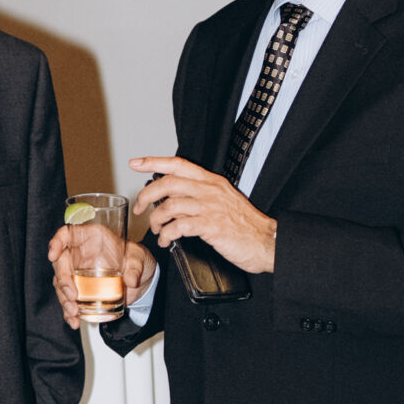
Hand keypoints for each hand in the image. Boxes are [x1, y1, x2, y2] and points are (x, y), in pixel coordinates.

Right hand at [47, 225, 156, 330]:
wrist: (140, 279)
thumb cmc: (136, 260)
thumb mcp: (139, 259)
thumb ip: (136, 267)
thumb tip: (131, 280)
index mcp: (90, 239)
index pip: (66, 235)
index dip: (57, 243)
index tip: (53, 255)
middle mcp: (79, 255)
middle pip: (60, 264)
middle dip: (62, 281)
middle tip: (72, 295)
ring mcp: (77, 273)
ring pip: (61, 285)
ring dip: (64, 300)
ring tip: (74, 312)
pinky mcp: (80, 290)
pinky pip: (69, 300)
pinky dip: (69, 312)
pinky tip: (74, 321)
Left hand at [128, 154, 277, 274]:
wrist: (267, 240)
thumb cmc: (245, 224)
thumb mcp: (225, 200)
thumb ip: (202, 194)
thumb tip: (175, 197)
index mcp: (212, 181)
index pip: (178, 164)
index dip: (154, 162)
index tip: (136, 163)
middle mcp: (210, 190)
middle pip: (168, 183)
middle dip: (147, 195)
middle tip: (140, 208)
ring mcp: (210, 207)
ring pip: (169, 205)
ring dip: (156, 220)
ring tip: (157, 230)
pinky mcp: (211, 226)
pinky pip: (178, 227)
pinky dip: (167, 235)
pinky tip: (167, 241)